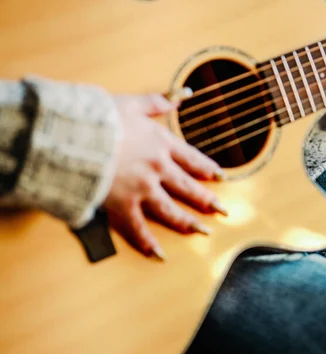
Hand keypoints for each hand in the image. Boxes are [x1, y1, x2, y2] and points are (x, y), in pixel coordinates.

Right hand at [105, 93, 224, 258]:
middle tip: (223, 210)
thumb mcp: (130, 103)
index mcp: (160, 143)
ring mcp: (143, 189)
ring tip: (204, 232)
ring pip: (172, 210)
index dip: (207, 168)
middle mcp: (158, 168)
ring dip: (189, 223)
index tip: (219, 177)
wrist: (74, 135)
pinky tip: (160, 254)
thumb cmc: (99, 117)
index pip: (191, 158)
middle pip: (188, 188)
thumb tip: (178, 98)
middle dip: (207, 200)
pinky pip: (139, 229)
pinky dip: (148, 243)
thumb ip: (156, 102)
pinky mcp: (123, 205)